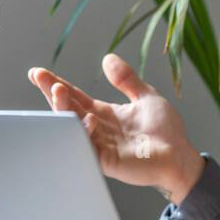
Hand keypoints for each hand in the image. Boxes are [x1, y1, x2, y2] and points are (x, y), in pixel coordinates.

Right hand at [28, 54, 205, 204]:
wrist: (181, 157)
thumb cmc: (166, 131)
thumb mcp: (146, 97)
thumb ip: (127, 79)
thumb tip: (108, 58)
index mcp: (105, 114)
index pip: (75, 97)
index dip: (57, 84)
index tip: (38, 72)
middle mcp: (98, 129)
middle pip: (69, 109)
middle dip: (53, 93)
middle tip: (40, 77)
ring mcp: (101, 146)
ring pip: (74, 127)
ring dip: (64, 110)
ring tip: (58, 91)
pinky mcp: (108, 162)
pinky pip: (89, 148)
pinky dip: (86, 134)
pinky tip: (87, 118)